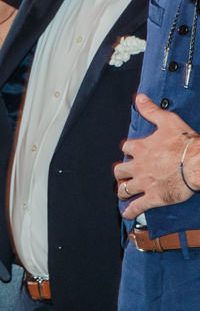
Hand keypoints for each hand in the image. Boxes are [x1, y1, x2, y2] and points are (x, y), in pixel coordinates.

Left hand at [117, 95, 196, 217]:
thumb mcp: (168, 121)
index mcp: (141, 148)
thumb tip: (140, 98)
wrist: (199, 163)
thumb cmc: (186, 143)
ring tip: (123, 192)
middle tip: (123, 175)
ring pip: (124, 189)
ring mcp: (144, 183)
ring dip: (122, 191)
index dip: (128, 150)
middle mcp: (138, 166)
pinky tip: (127, 213)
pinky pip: (136, 207)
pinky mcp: (153, 197)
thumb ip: (151, 111)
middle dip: (120, 173)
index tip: (132, 152)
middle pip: (119, 171)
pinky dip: (130, 211)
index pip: (126, 148)